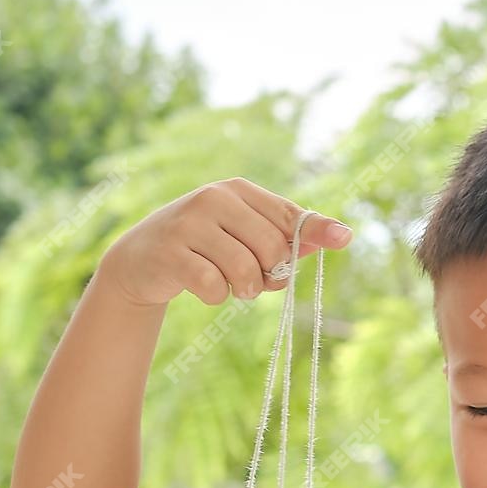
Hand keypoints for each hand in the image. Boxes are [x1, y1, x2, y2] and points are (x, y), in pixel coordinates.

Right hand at [101, 178, 350, 307]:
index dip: (317, 231)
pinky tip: (204, 288)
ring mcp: (190, 223)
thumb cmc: (203, 247)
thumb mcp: (242, 235)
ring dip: (244, 290)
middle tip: (253, 279)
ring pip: (245, 271)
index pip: (287, 213)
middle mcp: (214, 198)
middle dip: (270, 275)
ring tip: (230, 285)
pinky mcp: (171, 253)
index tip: (345, 239)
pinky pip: (214, 286)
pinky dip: (216, 297)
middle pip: (272, 248)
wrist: (140, 259)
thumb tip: (340, 235)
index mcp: (237, 190)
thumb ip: (286, 237)